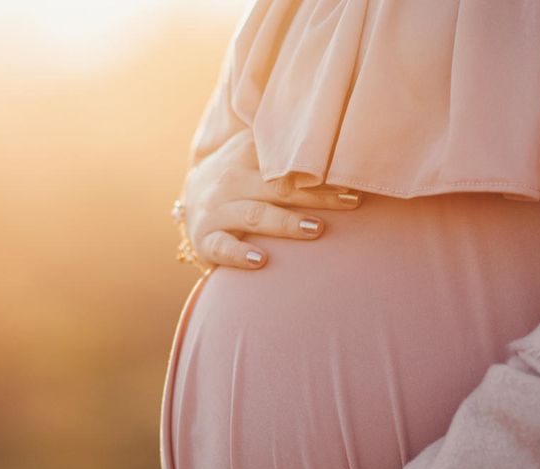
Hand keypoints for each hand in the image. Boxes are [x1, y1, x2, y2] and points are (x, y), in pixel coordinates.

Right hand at [179, 128, 361, 269]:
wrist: (190, 200)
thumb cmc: (239, 178)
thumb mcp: (253, 153)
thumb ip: (284, 146)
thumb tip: (334, 135)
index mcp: (246, 155)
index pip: (284, 161)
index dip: (317, 169)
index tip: (349, 178)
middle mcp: (231, 181)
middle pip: (278, 189)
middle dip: (316, 196)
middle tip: (349, 202)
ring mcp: (216, 211)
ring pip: (255, 216)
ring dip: (286, 223)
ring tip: (316, 229)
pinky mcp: (205, 240)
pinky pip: (222, 248)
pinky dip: (239, 255)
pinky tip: (261, 261)